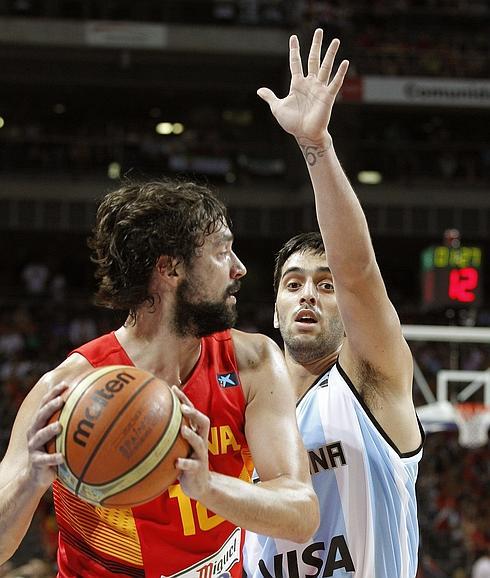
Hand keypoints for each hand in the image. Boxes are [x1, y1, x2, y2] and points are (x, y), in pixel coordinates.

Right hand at [24, 382, 66, 488]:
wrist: (37, 476)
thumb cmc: (53, 449)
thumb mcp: (60, 435)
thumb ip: (71, 422)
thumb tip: (96, 408)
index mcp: (40, 423)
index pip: (45, 403)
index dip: (54, 393)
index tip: (65, 384)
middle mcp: (34, 432)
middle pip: (40, 416)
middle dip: (50, 407)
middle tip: (61, 401)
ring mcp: (34, 447)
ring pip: (40, 436)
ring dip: (49, 430)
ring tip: (58, 426)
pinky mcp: (36, 462)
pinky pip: (44, 460)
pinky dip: (53, 458)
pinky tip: (62, 457)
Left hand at [172, 386, 210, 500]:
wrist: (200, 486)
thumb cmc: (184, 463)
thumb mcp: (177, 448)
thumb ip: (165, 437)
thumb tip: (139, 425)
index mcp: (194, 433)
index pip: (192, 412)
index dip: (184, 399)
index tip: (173, 388)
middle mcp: (200, 441)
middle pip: (203, 421)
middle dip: (194, 412)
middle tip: (183, 407)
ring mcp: (200, 455)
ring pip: (200, 442)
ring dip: (191, 435)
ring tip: (183, 430)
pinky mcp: (199, 469)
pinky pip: (193, 465)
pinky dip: (185, 463)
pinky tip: (176, 463)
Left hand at [257, 29, 348, 145]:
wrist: (304, 135)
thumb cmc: (292, 123)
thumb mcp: (278, 108)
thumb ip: (270, 97)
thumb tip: (259, 90)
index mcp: (297, 84)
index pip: (296, 63)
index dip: (294, 50)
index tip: (293, 37)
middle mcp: (310, 83)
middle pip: (313, 59)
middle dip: (316, 45)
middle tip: (319, 30)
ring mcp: (319, 89)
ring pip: (326, 67)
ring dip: (330, 53)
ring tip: (335, 40)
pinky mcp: (328, 97)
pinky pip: (335, 83)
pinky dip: (340, 73)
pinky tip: (345, 62)